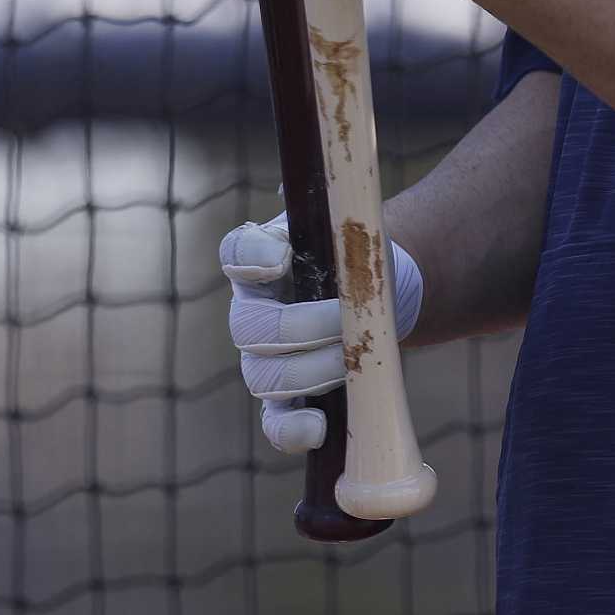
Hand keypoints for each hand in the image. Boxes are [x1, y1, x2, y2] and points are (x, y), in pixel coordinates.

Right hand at [220, 209, 424, 453]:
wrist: (379, 295)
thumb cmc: (356, 255)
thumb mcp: (348, 227)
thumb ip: (330, 211)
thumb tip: (297, 184)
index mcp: (261, 260)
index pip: (235, 253)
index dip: (250, 258)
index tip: (282, 255)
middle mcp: (252, 310)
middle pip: (249, 328)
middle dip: (301, 325)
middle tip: (345, 319)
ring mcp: (263, 359)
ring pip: (265, 375)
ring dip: (312, 370)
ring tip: (353, 358)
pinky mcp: (287, 400)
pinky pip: (276, 422)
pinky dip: (292, 429)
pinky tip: (317, 428)